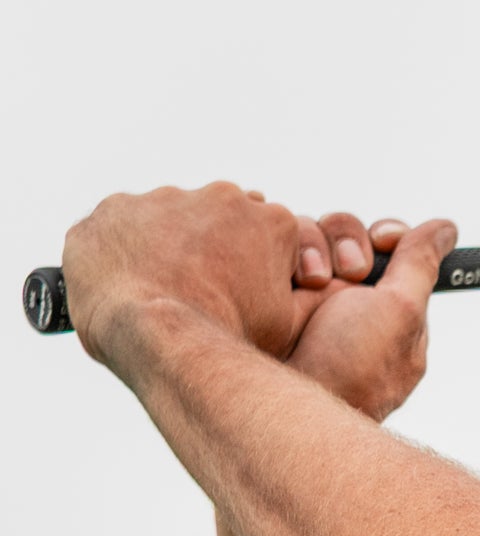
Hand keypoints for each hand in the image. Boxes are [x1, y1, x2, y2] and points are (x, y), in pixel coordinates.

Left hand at [63, 182, 311, 373]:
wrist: (162, 340)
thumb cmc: (230, 339)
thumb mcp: (286, 326)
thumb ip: (296, 295)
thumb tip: (307, 287)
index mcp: (270, 221)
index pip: (268, 238)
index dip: (259, 271)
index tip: (245, 299)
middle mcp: (220, 195)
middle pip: (218, 221)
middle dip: (212, 252)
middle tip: (203, 299)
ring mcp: (164, 196)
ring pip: (167, 222)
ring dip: (166, 251)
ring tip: (161, 298)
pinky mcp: (116, 207)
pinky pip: (119, 229)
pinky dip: (123, 255)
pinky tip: (127, 289)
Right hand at [287, 213, 456, 420]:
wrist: (282, 400)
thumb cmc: (352, 370)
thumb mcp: (399, 313)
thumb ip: (420, 266)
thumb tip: (446, 229)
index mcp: (388, 311)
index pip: (394, 253)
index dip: (389, 237)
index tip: (382, 240)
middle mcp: (346, 301)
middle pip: (347, 235)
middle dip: (345, 241)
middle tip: (346, 272)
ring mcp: (305, 296)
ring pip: (308, 234)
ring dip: (311, 245)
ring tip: (309, 281)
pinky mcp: (268, 289)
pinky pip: (275, 245)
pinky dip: (281, 250)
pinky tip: (284, 277)